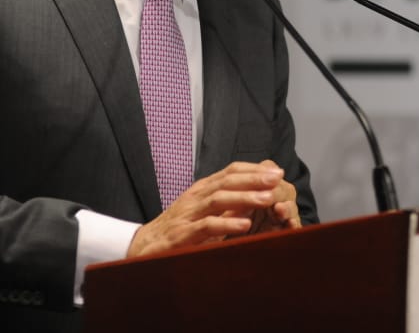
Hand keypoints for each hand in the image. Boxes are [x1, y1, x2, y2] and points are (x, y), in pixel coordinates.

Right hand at [127, 161, 291, 257]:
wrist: (141, 248)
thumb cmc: (177, 231)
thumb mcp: (202, 213)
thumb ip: (224, 206)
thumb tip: (254, 198)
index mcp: (201, 191)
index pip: (229, 172)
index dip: (253, 170)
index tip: (276, 171)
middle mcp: (195, 198)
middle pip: (226, 181)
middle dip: (254, 179)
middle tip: (277, 179)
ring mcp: (187, 215)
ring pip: (217, 199)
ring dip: (244, 198)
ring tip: (267, 199)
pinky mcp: (181, 235)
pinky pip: (205, 227)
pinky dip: (226, 224)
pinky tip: (244, 225)